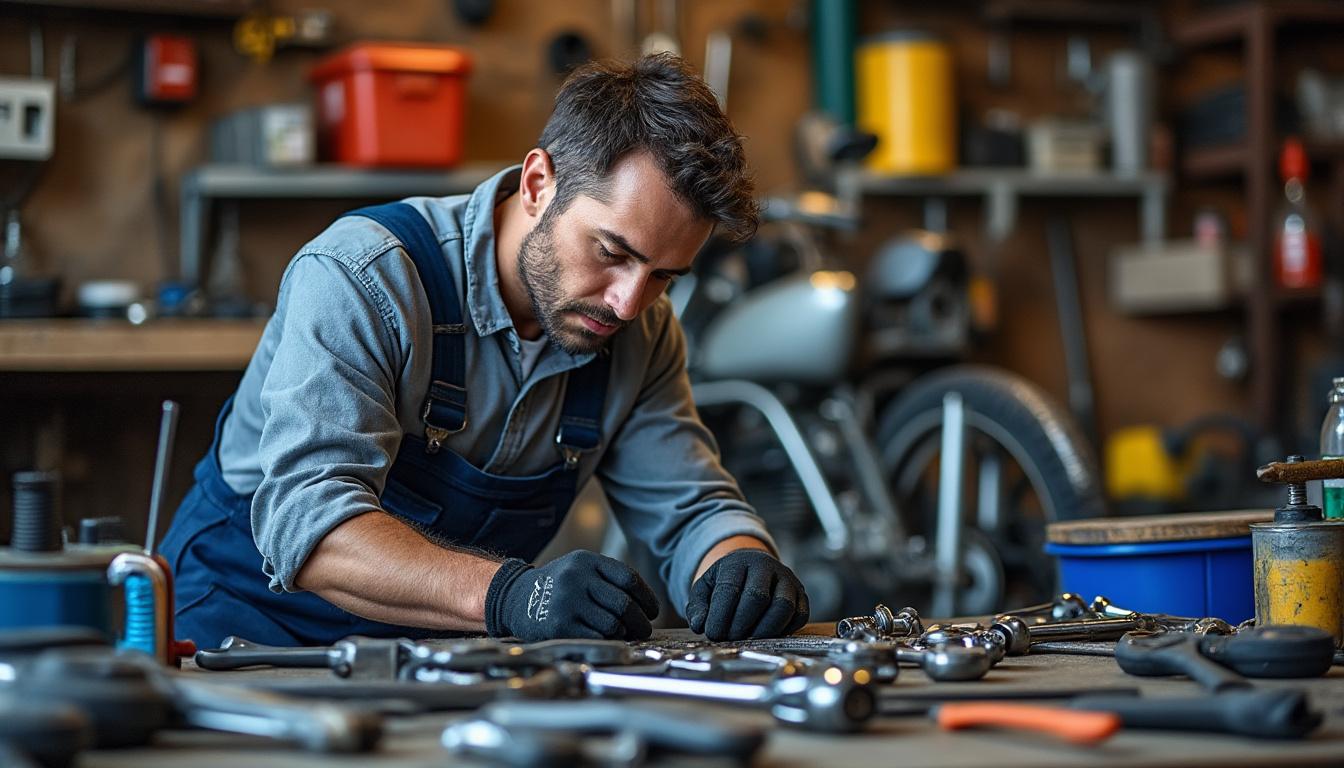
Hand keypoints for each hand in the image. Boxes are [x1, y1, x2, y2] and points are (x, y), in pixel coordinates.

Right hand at [484, 550, 659, 641]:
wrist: (514, 598)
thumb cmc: (557, 587)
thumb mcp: (579, 569)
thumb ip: (609, 580)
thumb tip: (645, 608)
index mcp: (586, 561)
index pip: (629, 579)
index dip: (647, 597)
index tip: (652, 611)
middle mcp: (576, 578)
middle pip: (624, 604)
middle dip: (640, 622)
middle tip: (644, 629)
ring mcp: (567, 602)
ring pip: (613, 624)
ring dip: (623, 633)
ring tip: (623, 634)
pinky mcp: (559, 626)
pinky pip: (596, 638)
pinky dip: (606, 641)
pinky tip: (605, 639)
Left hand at [685, 549, 808, 640]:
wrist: (751, 568)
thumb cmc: (726, 582)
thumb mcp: (705, 588)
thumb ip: (698, 607)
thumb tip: (700, 625)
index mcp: (739, 562)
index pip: (730, 588)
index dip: (720, 615)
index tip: (713, 633)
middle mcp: (767, 566)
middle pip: (757, 597)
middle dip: (741, 623)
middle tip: (730, 638)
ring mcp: (788, 579)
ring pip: (783, 606)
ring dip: (764, 630)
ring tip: (748, 639)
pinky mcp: (801, 595)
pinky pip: (800, 615)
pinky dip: (785, 630)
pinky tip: (767, 635)